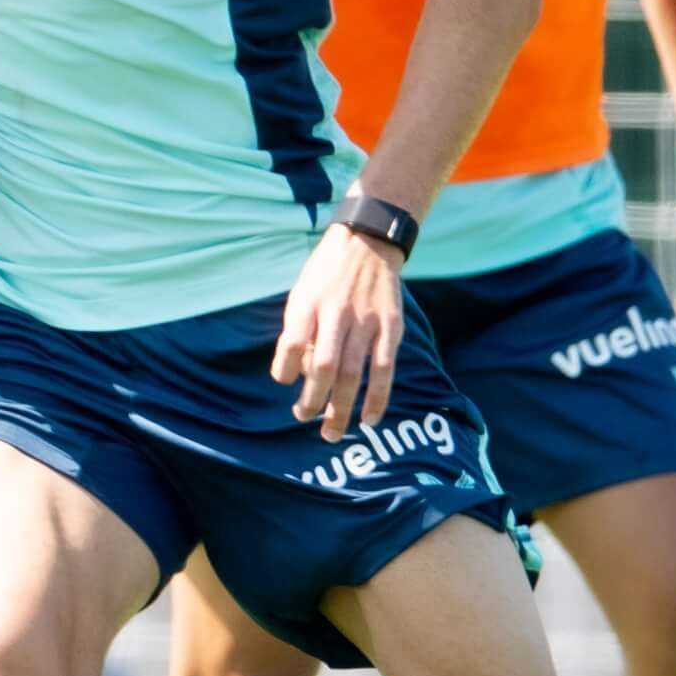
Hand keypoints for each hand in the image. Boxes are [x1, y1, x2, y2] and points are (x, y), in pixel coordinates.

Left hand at [271, 222, 407, 434]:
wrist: (368, 243)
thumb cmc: (327, 274)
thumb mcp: (302, 291)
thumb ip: (299, 329)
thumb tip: (303, 374)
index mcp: (309, 303)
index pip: (291, 343)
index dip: (284, 368)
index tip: (284, 381)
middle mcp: (337, 313)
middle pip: (323, 366)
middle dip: (312, 400)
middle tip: (303, 419)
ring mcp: (367, 322)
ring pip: (353, 374)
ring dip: (341, 409)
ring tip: (331, 432)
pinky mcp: (391, 327)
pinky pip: (384, 369)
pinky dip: (378, 398)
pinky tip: (369, 419)